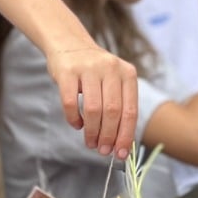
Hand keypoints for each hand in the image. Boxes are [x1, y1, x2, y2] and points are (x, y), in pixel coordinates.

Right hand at [48, 42, 138, 157]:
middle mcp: (110, 68)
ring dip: (92, 131)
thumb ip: (119, 107)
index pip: (130, 111)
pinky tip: (76, 125)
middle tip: (102, 150)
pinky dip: (73, 118)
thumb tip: (120, 145)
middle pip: (112, 112)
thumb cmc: (95, 72)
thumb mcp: (114, 82)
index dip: (126, 135)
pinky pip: (70, 102)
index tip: (121, 154)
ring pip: (93, 109)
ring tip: (90, 142)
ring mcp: (88, 68)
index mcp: (127, 73)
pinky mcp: (67, 71)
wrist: (69, 44)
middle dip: (108, 136)